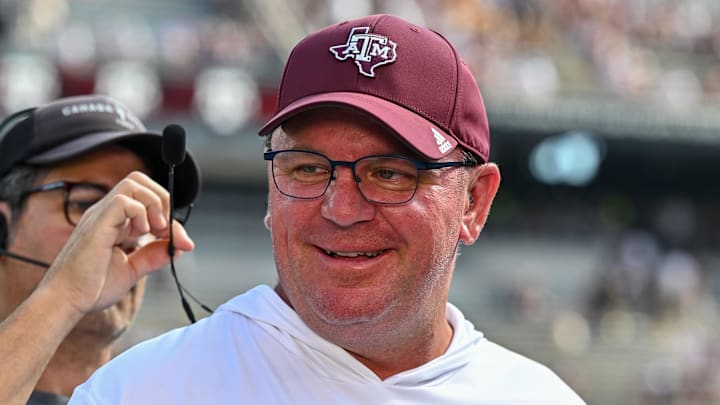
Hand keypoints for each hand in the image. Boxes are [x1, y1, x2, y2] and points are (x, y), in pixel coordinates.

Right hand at [39, 171, 194, 315]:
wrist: (67, 302)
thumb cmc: (91, 288)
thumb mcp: (132, 270)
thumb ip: (153, 256)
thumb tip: (178, 247)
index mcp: (114, 222)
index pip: (145, 199)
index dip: (168, 214)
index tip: (180, 240)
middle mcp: (106, 214)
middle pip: (139, 181)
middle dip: (163, 199)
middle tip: (167, 229)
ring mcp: (100, 216)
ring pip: (133, 183)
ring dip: (155, 203)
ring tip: (157, 229)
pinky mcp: (96, 224)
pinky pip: (123, 200)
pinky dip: (141, 213)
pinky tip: (141, 233)